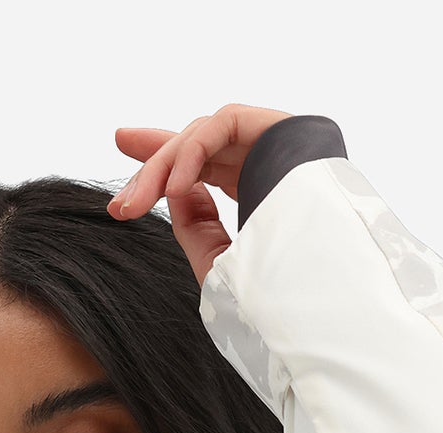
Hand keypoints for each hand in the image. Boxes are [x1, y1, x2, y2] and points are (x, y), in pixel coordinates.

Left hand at [110, 104, 293, 287]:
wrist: (323, 296)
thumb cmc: (280, 295)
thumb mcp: (221, 263)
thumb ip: (195, 224)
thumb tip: (174, 189)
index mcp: (260, 193)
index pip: (205, 171)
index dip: (163, 173)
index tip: (126, 199)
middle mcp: (267, 164)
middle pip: (198, 148)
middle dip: (151, 165)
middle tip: (120, 204)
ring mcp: (274, 143)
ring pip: (201, 137)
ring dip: (162, 167)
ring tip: (138, 204)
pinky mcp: (279, 126)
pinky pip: (219, 125)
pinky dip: (191, 153)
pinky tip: (175, 188)